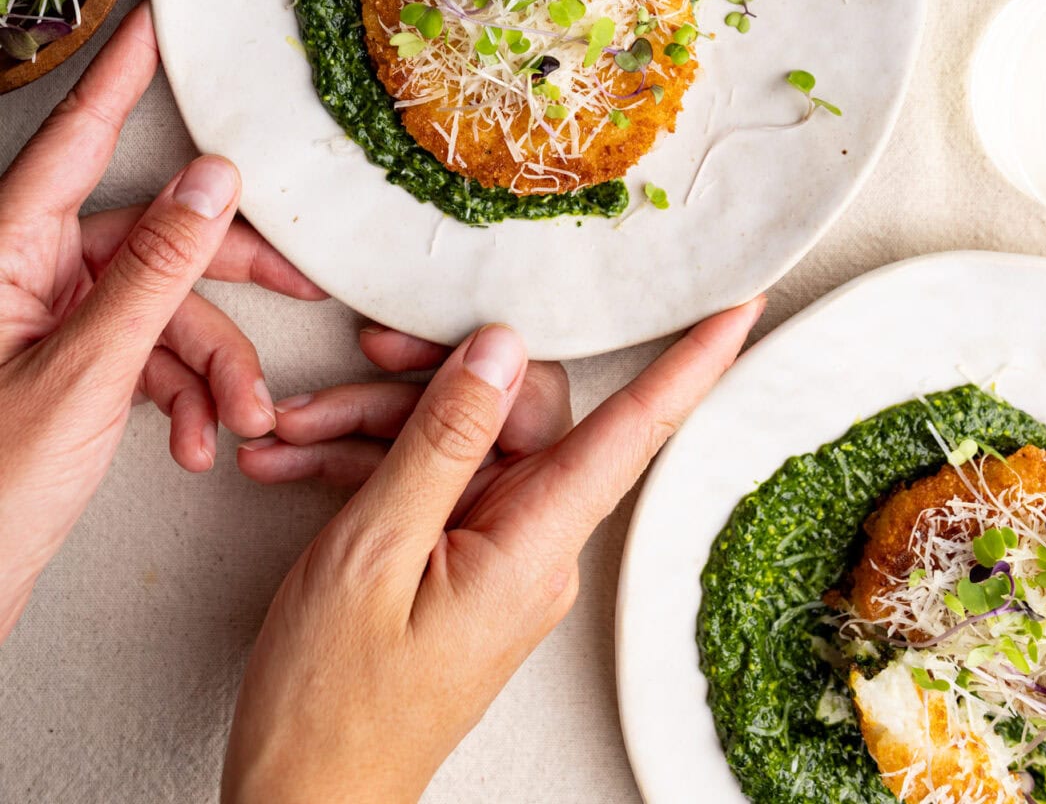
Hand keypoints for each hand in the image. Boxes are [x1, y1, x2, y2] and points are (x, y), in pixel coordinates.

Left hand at [0, 1, 323, 641]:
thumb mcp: (83, 377)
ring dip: (210, 366)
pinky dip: (183, 396)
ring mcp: (45, 322)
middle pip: (149, 236)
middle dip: (224, 281)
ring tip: (237, 424)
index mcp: (5, 250)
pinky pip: (147, 353)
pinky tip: (197, 442)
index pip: (77, 139)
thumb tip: (212, 184)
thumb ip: (153, 273)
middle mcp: (24, 274)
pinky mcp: (65, 368)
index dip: (122, 74)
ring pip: (161, 306)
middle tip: (299, 287)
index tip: (158, 22)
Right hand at [223, 300, 763, 802]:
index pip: (635, 431)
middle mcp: (533, 543)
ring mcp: (496, 551)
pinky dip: (364, 464)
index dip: (693, 363)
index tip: (741, 307)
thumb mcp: (374, 548)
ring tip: (288, 437)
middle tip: (355, 361)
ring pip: (456, 440)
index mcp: (535, 544)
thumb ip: (444, 439)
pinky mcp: (459, 560)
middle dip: (420, 379)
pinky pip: (430, 482)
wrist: (301, 798)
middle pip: (511, 412)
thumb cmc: (332, 701)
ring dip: (369, 426)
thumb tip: (503, 349)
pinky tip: (298, 462)